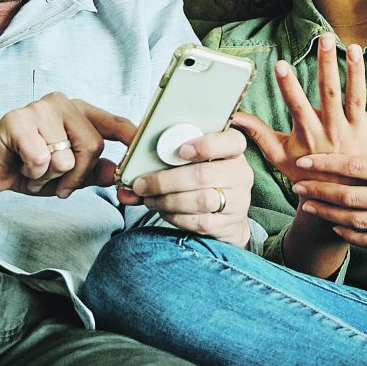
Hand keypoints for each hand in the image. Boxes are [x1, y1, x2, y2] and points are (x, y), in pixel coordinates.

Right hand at [0, 93, 138, 198]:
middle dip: (75, 176)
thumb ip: (92, 172)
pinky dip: (32, 173)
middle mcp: (61, 103)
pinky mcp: (18, 120)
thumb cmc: (25, 166)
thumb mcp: (65, 175)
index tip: (144, 153)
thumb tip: (116, 172)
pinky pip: (42, 160)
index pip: (115, 123)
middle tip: (54, 181)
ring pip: (66, 158)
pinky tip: (20, 164)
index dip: (133, 139)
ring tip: (32, 168)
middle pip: (93, 147)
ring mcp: (39, 108)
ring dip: (49, 176)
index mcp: (78, 112)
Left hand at [117, 126, 254, 246]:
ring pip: (201, 200)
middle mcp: (240, 174)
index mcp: (234, 151)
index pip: (231, 141)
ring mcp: (238, 201)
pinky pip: (199, 221)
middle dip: (167, 181)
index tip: (181, 151)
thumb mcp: (193, 163)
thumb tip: (126, 180)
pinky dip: (176, 217)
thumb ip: (164, 163)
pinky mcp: (229, 224)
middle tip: (142, 184)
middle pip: (204, 175)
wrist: (228, 216)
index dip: (206, 145)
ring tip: (149, 199)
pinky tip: (164, 211)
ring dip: (168, 201)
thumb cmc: (204, 181)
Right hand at [233, 33, 366, 175]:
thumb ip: (258, 133)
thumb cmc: (305, 174)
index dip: (287, 85)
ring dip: (356, 71)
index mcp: (309, 133)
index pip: (296, 105)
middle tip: (325, 38)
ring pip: (356, 97)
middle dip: (327, 64)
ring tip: (354, 47)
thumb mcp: (278, 155)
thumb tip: (235, 117)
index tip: (279, 64)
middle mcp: (334, 130)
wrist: (338, 198)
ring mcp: (356, 131)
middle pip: (329, 92)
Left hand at [290, 147, 366, 249]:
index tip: (304, 162)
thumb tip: (353, 151)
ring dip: (328, 215)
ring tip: (309, 208)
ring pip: (355, 222)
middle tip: (297, 188)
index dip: (325, 165)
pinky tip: (337, 228)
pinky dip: (351, 235)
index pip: (353, 168)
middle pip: (348, 197)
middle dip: (318, 192)